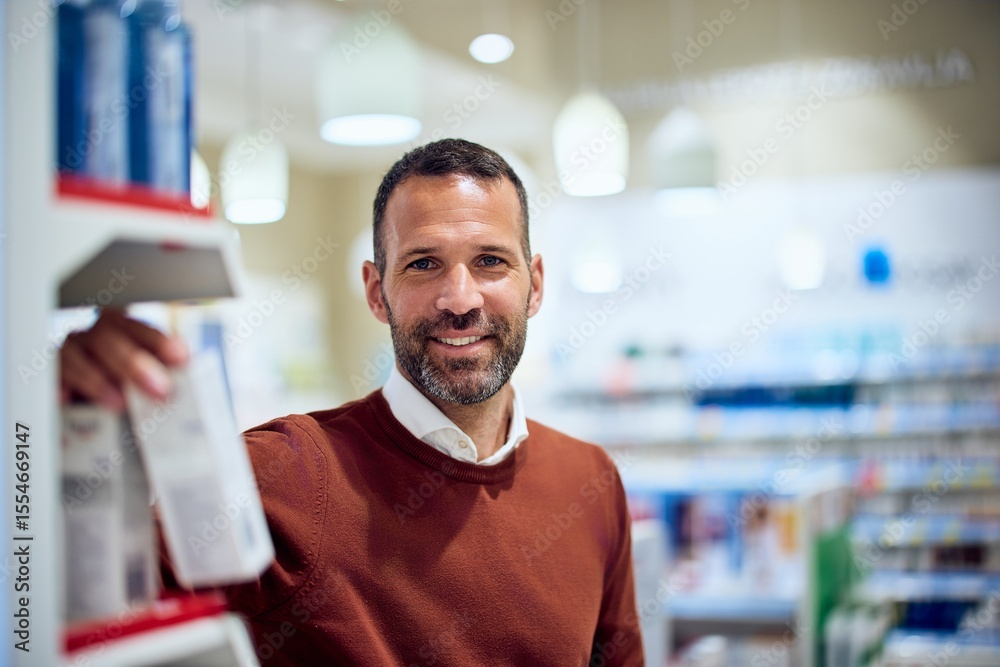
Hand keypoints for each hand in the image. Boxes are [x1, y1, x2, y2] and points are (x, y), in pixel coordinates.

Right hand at [60, 309, 188, 410]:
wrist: (75, 383)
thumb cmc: (115, 375)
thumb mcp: (139, 368)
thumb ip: (159, 370)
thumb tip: (184, 379)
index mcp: (116, 327)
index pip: (137, 327)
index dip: (158, 341)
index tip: (180, 357)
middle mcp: (89, 336)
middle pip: (107, 339)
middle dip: (134, 363)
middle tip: (159, 389)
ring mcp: (65, 354)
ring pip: (74, 357)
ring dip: (97, 380)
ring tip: (118, 403)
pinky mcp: (48, 375)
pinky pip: (48, 379)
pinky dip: (58, 390)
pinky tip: (67, 400)